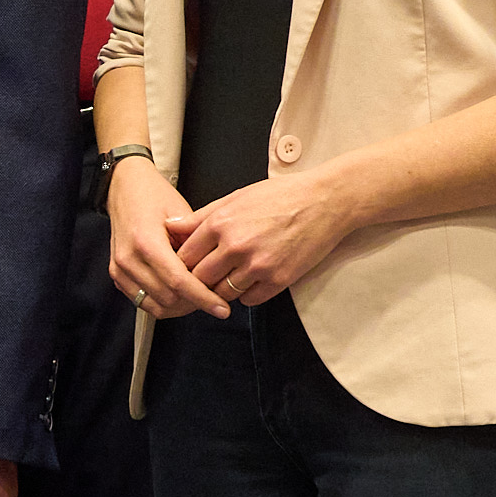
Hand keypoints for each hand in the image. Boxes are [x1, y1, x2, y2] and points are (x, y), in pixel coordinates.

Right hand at [106, 158, 222, 316]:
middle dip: (195, 303)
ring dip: (180, 307)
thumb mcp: (183, 213)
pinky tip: (179, 293)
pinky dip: (163, 303)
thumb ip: (197, 245)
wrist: (125, 187)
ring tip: (197, 296)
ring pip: (156, 307)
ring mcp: (120, 269)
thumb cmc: (154, 195)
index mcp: (146, 241)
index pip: (179, 282)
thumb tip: (216, 273)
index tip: (221, 308)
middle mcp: (129, 258)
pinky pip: (143, 302)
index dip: (203, 298)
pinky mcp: (117, 275)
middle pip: (169, 299)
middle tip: (214, 298)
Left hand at [171, 160, 370, 308]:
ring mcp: (258, 265)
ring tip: (228, 279)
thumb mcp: (235, 197)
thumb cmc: (280, 195)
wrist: (325, 201)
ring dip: (222, 290)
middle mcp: (236, 246)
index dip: (182, 265)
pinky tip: (251, 281)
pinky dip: (247, 295)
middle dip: (198, 281)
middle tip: (202, 280)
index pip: (184, 257)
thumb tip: (170, 227)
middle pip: (199, 279)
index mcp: (221, 223)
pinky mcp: (279, 279)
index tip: (185, 267)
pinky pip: (249, 300)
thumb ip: (201, 216)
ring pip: (222, 294)